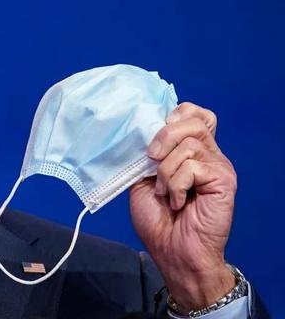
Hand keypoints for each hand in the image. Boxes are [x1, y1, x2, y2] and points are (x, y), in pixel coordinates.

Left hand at [129, 102, 236, 311]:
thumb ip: (148, 154)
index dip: (174, 116)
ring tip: (165, 193)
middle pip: (192, 120)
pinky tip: (178, 202)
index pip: (193, 113)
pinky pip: (192, 166)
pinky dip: (176, 185)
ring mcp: (217, 166)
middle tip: (152, 159)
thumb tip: (142, 131)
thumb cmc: (158, 219)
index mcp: (190, 150)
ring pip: (188, 144)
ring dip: (166, 171)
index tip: (154, 137)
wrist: (172, 251)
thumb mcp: (142, 178)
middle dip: (164, 137)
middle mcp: (208, 154)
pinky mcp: (223, 180)